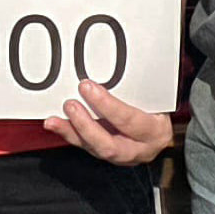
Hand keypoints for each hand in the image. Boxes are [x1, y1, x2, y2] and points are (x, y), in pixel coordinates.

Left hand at [43, 81, 170, 165]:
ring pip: (94, 149)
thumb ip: (140, 84)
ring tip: (54, 120)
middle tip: (71, 105)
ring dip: (72, 132)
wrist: (160, 128)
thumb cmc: (159, 106)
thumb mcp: (156, 94)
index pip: (129, 121)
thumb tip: (119, 58)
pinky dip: (70, 134)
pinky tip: (56, 124)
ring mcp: (122, 155)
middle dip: (86, 125)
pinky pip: (86, 146)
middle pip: (110, 145)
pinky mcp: (107, 153)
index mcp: (155, 131)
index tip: (89, 88)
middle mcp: (139, 149)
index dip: (108, 106)